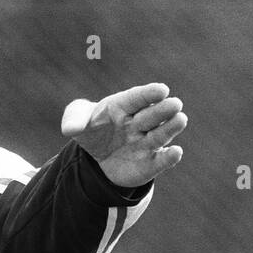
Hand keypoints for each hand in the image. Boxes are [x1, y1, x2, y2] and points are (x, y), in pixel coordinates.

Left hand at [60, 82, 186, 187]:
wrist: (99, 159)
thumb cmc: (93, 130)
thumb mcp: (78, 123)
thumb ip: (74, 120)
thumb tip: (71, 128)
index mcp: (123, 107)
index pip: (136, 98)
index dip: (148, 94)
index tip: (161, 89)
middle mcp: (139, 123)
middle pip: (152, 115)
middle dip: (163, 109)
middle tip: (175, 103)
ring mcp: (146, 143)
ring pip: (161, 134)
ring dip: (171, 128)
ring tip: (181, 119)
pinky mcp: (150, 163)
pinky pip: (161, 161)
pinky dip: (169, 158)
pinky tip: (176, 152)